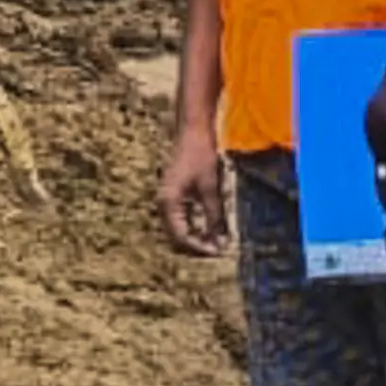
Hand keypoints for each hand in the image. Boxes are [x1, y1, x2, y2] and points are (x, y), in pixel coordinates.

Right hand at [156, 113, 234, 256]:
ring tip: (214, 243)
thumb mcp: (210, 188)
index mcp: (168, 202)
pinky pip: (181, 219)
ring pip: (178, 228)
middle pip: (176, 235)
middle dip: (196, 245)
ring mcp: (168, 199)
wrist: (193, 133)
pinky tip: (209, 229)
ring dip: (195, 237)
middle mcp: (164, 203)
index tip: (216, 252)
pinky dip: (194, 226)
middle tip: (217, 250)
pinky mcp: (174, 196)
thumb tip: (220, 241)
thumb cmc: (200, 157)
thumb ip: (214, 216)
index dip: (198, 247)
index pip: (180, 235)